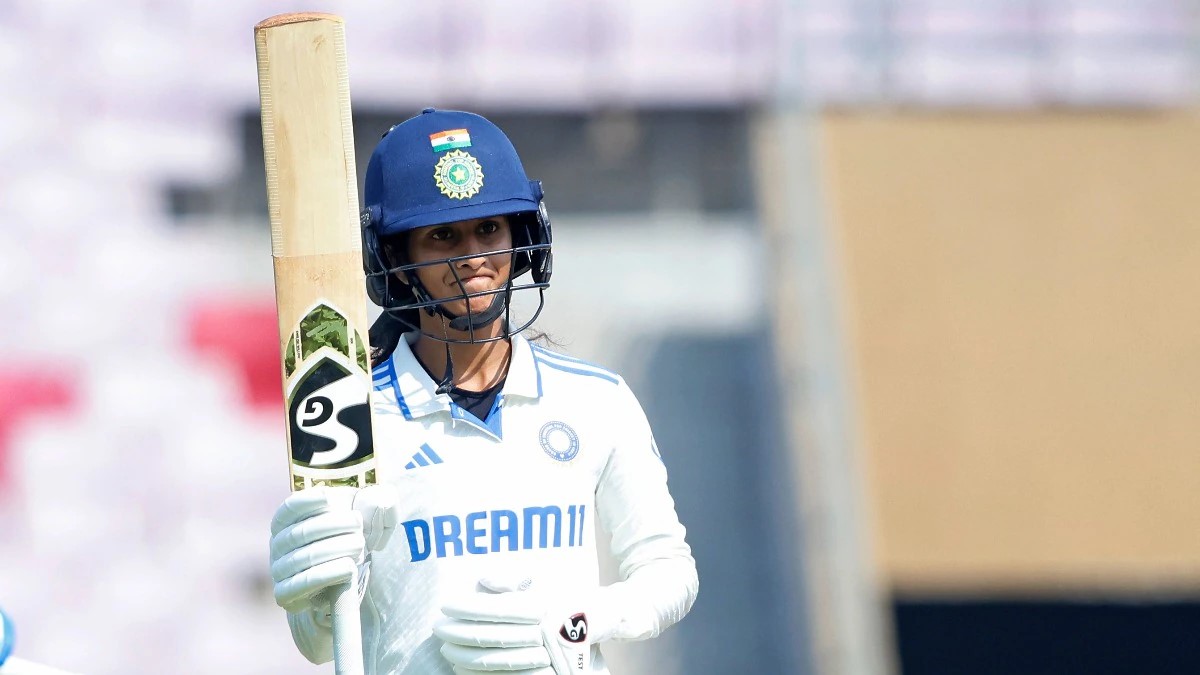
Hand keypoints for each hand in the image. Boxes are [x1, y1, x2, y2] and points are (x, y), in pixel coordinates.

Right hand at [268, 484, 397, 614]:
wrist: (334, 583)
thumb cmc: (343, 543)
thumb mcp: (354, 520)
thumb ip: (372, 505)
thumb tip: (382, 503)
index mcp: (285, 522)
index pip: (289, 508)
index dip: (307, 501)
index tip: (330, 497)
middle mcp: (277, 545)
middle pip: (302, 532)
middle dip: (334, 526)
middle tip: (359, 526)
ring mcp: (278, 570)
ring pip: (304, 557)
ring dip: (336, 549)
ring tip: (360, 547)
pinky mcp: (284, 594)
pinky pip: (302, 583)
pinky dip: (327, 574)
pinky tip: (349, 568)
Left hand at [434, 577, 590, 674]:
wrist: (606, 616)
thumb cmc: (570, 594)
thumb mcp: (545, 579)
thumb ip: (513, 581)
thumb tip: (482, 579)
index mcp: (538, 605)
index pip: (493, 609)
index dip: (465, 608)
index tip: (444, 606)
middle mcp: (541, 629)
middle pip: (491, 636)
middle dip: (459, 633)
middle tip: (437, 629)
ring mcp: (546, 653)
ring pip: (497, 661)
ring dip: (467, 657)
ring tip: (446, 651)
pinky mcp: (548, 670)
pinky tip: (465, 670)